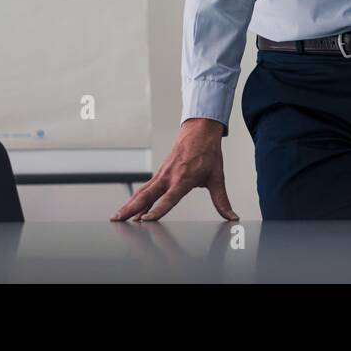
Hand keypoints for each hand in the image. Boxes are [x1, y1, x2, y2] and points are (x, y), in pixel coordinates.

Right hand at [110, 118, 237, 221]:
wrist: (199, 130)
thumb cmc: (208, 153)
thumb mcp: (217, 178)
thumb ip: (222, 201)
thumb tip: (233, 216)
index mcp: (184, 178)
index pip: (169, 198)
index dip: (157, 210)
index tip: (146, 220)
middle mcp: (170, 176)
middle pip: (147, 195)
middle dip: (132, 209)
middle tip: (119, 220)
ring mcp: (162, 174)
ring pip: (142, 191)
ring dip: (129, 204)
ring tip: (117, 217)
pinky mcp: (160, 172)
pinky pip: (146, 188)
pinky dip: (137, 199)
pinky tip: (131, 209)